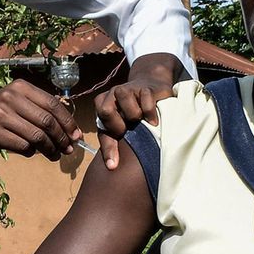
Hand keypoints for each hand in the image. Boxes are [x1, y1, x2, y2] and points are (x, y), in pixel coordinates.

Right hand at [0, 80, 79, 160]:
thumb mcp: (16, 102)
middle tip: (68, 149)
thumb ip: (39, 108)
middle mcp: (10, 97)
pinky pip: (23, 147)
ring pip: (37, 136)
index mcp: (20, 87)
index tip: (76, 136)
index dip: (68, 122)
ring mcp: (0, 114)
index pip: (53, 104)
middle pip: (47, 121)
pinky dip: (31, 153)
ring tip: (55, 155)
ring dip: (50, 149)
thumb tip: (70, 127)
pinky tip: (32, 153)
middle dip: (62, 138)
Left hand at [95, 54, 182, 168]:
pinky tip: (153, 120)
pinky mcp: (145, 87)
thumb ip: (112, 144)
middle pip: (106, 110)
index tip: (117, 156)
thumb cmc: (132, 113)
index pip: (99, 124)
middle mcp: (111, 94)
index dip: (109, 142)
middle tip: (129, 129)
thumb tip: (112, 166)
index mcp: (101, 104)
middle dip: (119, 124)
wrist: (152, 89)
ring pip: (125, 100)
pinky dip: (150, 113)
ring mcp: (128, 88)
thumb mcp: (118, 129)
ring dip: (135, 115)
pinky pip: (146, 101)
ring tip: (141, 120)